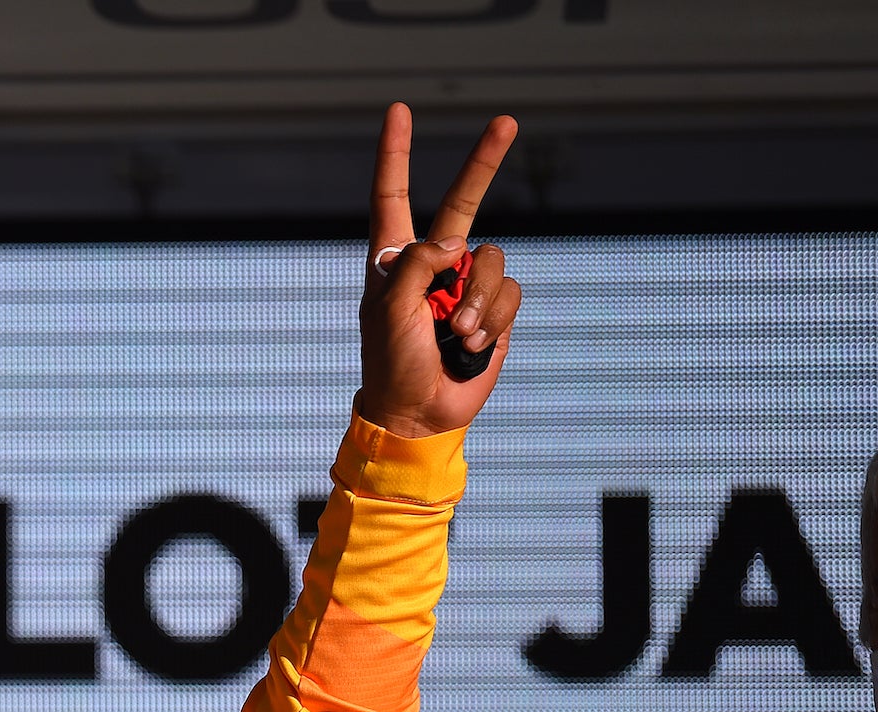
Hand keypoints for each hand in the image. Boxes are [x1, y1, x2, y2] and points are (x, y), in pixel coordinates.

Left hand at [355, 104, 521, 438]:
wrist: (420, 412)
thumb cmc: (392, 363)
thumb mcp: (390, 310)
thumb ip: (415, 265)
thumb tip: (455, 240)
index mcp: (395, 259)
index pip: (394, 196)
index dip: (396, 155)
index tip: (399, 111)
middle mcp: (434, 263)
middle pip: (464, 201)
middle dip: (484, 162)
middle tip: (506, 122)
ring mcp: (466, 284)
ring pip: (492, 258)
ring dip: (476, 299)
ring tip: (454, 333)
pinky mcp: (495, 308)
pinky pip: (508, 292)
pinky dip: (492, 317)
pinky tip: (471, 344)